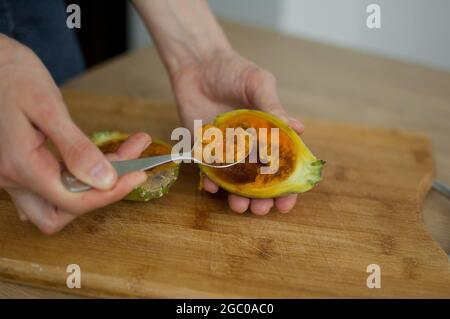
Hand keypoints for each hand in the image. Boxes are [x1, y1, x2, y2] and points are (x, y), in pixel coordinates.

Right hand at [0, 36, 150, 233]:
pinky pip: (45, 188)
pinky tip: (91, 162)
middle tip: (127, 169)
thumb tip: (105, 180)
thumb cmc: (12, 74)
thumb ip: (75, 148)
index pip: (73, 200)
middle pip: (58, 215)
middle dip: (96, 198)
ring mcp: (9, 175)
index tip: (138, 175)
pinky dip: (72, 181)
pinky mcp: (15, 166)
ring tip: (119, 156)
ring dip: (87, 189)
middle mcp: (11, 178)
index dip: (110, 192)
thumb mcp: (48, 107)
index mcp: (20, 165)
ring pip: (52, 204)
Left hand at [171, 50, 303, 214]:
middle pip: (259, 180)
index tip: (287, 201)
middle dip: (262, 199)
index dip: (287, 186)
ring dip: (238, 197)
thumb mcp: (258, 84)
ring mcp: (226, 149)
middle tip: (261, 209)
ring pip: (235, 182)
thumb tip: (297, 129)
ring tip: (239, 205)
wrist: (198, 63)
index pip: (282, 165)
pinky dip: (209, 182)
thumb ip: (273, 107)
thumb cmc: (233, 70)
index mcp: (268, 133)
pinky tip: (211, 187)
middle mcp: (249, 145)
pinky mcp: (203, 149)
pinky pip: (207, 171)